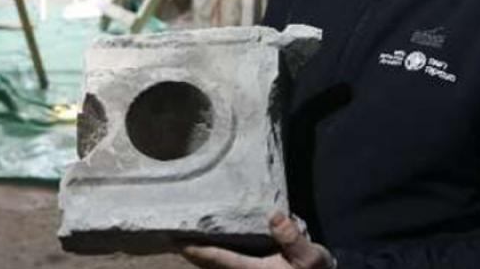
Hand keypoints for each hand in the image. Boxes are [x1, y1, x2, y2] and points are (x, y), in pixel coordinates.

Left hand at [181, 212, 334, 268]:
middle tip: (170, 233)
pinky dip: (210, 256)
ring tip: (181, 237)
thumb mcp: (309, 257)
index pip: (218, 259)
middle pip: (208, 265)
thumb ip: (292, 237)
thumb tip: (274, 216)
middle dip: (190, 251)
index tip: (177, 238)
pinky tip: (204, 244)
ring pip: (213, 266)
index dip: (196, 250)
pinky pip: (222, 264)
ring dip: (198, 255)